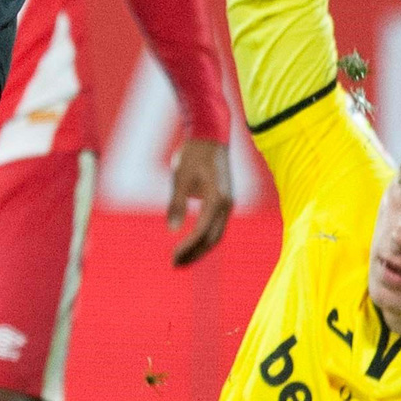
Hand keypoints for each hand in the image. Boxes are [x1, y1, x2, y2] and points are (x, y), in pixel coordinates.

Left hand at [167, 138, 232, 265]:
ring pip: (216, 235)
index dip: (188, 247)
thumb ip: (176, 204)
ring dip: (199, 248)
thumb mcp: (180, 178)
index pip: (202, 231)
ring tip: (182, 259)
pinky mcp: (225, 201)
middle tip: (175, 264)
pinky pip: (216, 226)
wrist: (210, 135)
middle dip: (194, 253)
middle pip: (212, 239)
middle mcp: (227, 205)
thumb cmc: (194, 154)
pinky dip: (204, 238)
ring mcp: (228, 204)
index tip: (173, 256)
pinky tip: (190, 243)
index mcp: (217, 199)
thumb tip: (172, 229)